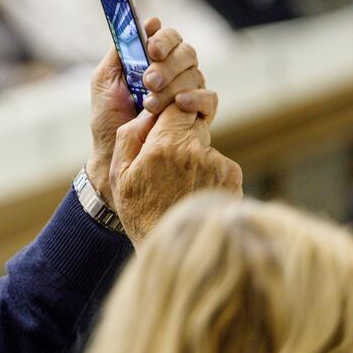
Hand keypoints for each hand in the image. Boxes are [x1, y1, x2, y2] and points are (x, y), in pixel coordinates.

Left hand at [88, 18, 216, 206]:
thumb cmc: (107, 118)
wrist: (113, 154)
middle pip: (186, 53)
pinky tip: (179, 104)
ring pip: (196, 74)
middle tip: (148, 81)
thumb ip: (121, 50)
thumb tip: (146, 21)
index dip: (164, 39)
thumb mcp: (105, 80)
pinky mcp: (199, 116)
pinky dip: (196, 98)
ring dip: (173, 86)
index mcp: (153, 61)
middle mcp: (174, 74)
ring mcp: (189, 94)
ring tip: (150, 104)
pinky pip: (210, 99)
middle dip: (167, 65)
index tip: (151, 49)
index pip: (169, 38)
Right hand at [110, 104, 242, 245]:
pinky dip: (208, 172)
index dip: (171, 110)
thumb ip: (130, 135)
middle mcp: (196, 150)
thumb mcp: (120, 174)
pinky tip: (193, 192)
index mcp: (165, 145)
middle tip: (167, 162)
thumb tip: (148, 112)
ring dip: (194, 156)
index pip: (177, 104)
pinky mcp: (233, 177)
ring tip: (178, 186)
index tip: (164, 120)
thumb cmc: (141, 212)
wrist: (175, 249)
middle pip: (193, 122)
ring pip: (205, 144)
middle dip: (180, 134)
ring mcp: (218, 164)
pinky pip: (218, 163)